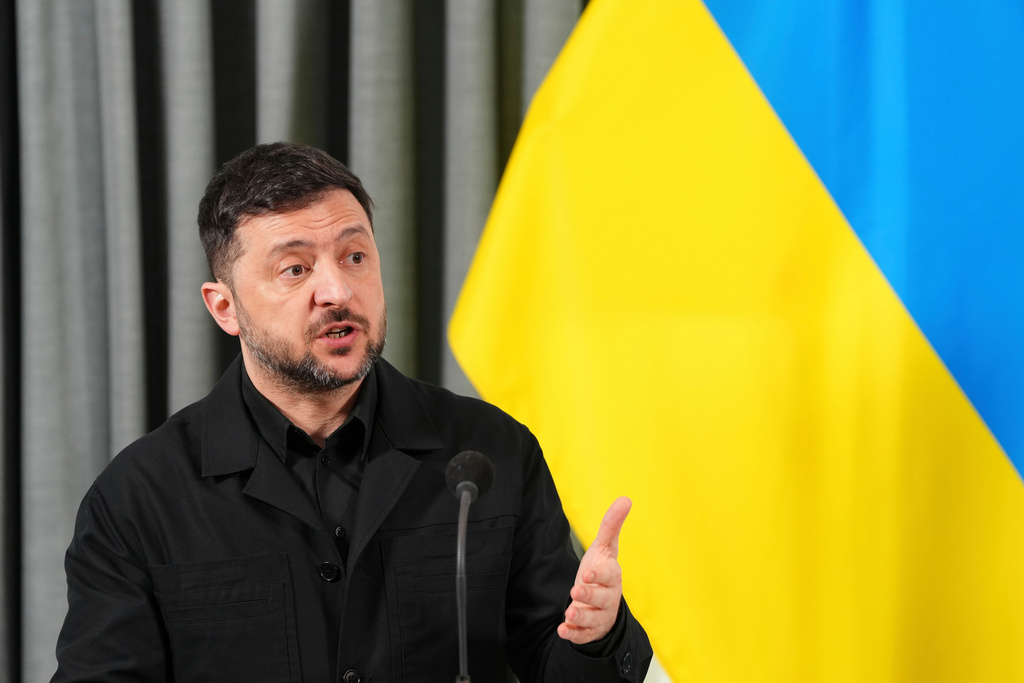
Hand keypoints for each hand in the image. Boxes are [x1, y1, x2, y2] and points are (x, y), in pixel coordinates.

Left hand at [557, 496, 631, 643]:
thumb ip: (611, 526)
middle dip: (589, 596)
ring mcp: (599, 616)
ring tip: (569, 612)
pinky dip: (573, 634)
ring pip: (593, 619)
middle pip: (602, 598)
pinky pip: (583, 635)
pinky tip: (563, 630)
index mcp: (612, 577)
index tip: (588, 573)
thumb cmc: (602, 573)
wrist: (602, 605)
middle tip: (576, 591)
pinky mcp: (589, 631)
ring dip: (581, 616)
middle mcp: (609, 598)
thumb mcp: (604, 548)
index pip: (609, 576)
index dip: (600, 575)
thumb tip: (626, 499)